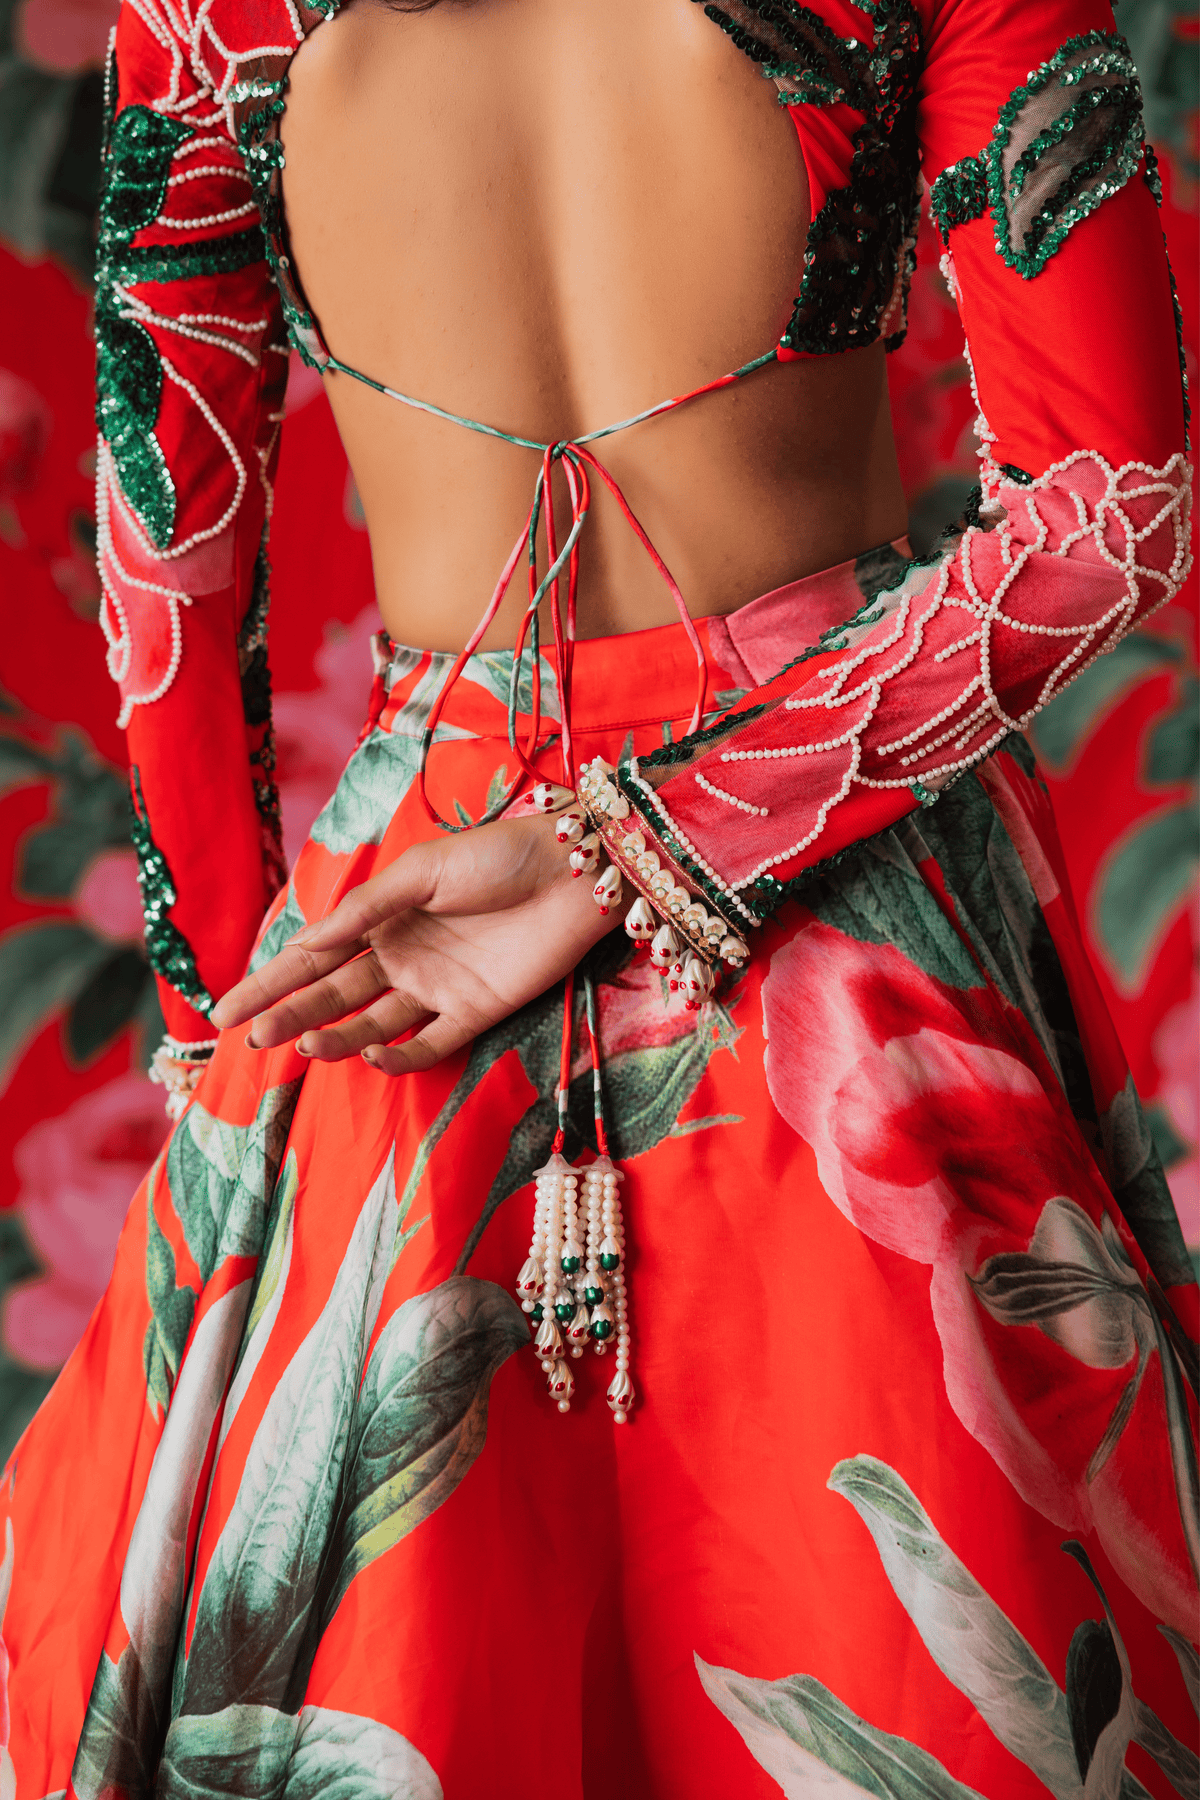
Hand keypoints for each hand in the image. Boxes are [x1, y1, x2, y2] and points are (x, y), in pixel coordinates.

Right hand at [209, 813, 620, 1073]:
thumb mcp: (420, 871)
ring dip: (336, 1036)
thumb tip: (304, 944)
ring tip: (302, 1046)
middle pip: (332, 995)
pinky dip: (398, 1056)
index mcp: (379, 918)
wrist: (573, 869)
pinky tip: (371, 1057)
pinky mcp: (475, 1011)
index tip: (224, 1013)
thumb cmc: (496, 855)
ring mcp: (436, 986)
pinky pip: (428, 1043)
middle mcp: (400, 956)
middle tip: (252, 1038)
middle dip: (289, 1016)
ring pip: (371, 1023)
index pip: (311, 957)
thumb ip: (364, 910)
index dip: (268, 983)